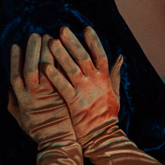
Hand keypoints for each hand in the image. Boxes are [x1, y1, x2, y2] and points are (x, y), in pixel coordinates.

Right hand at [8, 33, 75, 147]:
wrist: (58, 142)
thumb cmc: (39, 131)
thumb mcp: (21, 119)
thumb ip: (14, 103)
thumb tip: (9, 89)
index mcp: (22, 100)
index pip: (16, 75)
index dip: (14, 60)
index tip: (15, 45)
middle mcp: (34, 95)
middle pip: (31, 68)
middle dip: (32, 50)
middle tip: (35, 34)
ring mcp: (49, 95)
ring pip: (46, 69)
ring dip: (47, 52)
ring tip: (49, 37)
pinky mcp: (63, 95)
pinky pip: (62, 76)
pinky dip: (61, 63)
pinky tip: (63, 51)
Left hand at [44, 26, 122, 147]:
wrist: (101, 136)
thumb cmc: (107, 114)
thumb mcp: (115, 91)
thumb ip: (115, 73)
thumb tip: (120, 56)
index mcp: (105, 78)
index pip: (100, 54)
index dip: (94, 41)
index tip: (86, 28)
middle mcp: (96, 82)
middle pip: (84, 57)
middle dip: (73, 42)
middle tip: (62, 29)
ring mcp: (85, 91)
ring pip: (72, 68)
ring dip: (61, 54)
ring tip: (50, 41)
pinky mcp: (74, 102)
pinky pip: (63, 86)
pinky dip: (54, 75)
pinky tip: (44, 66)